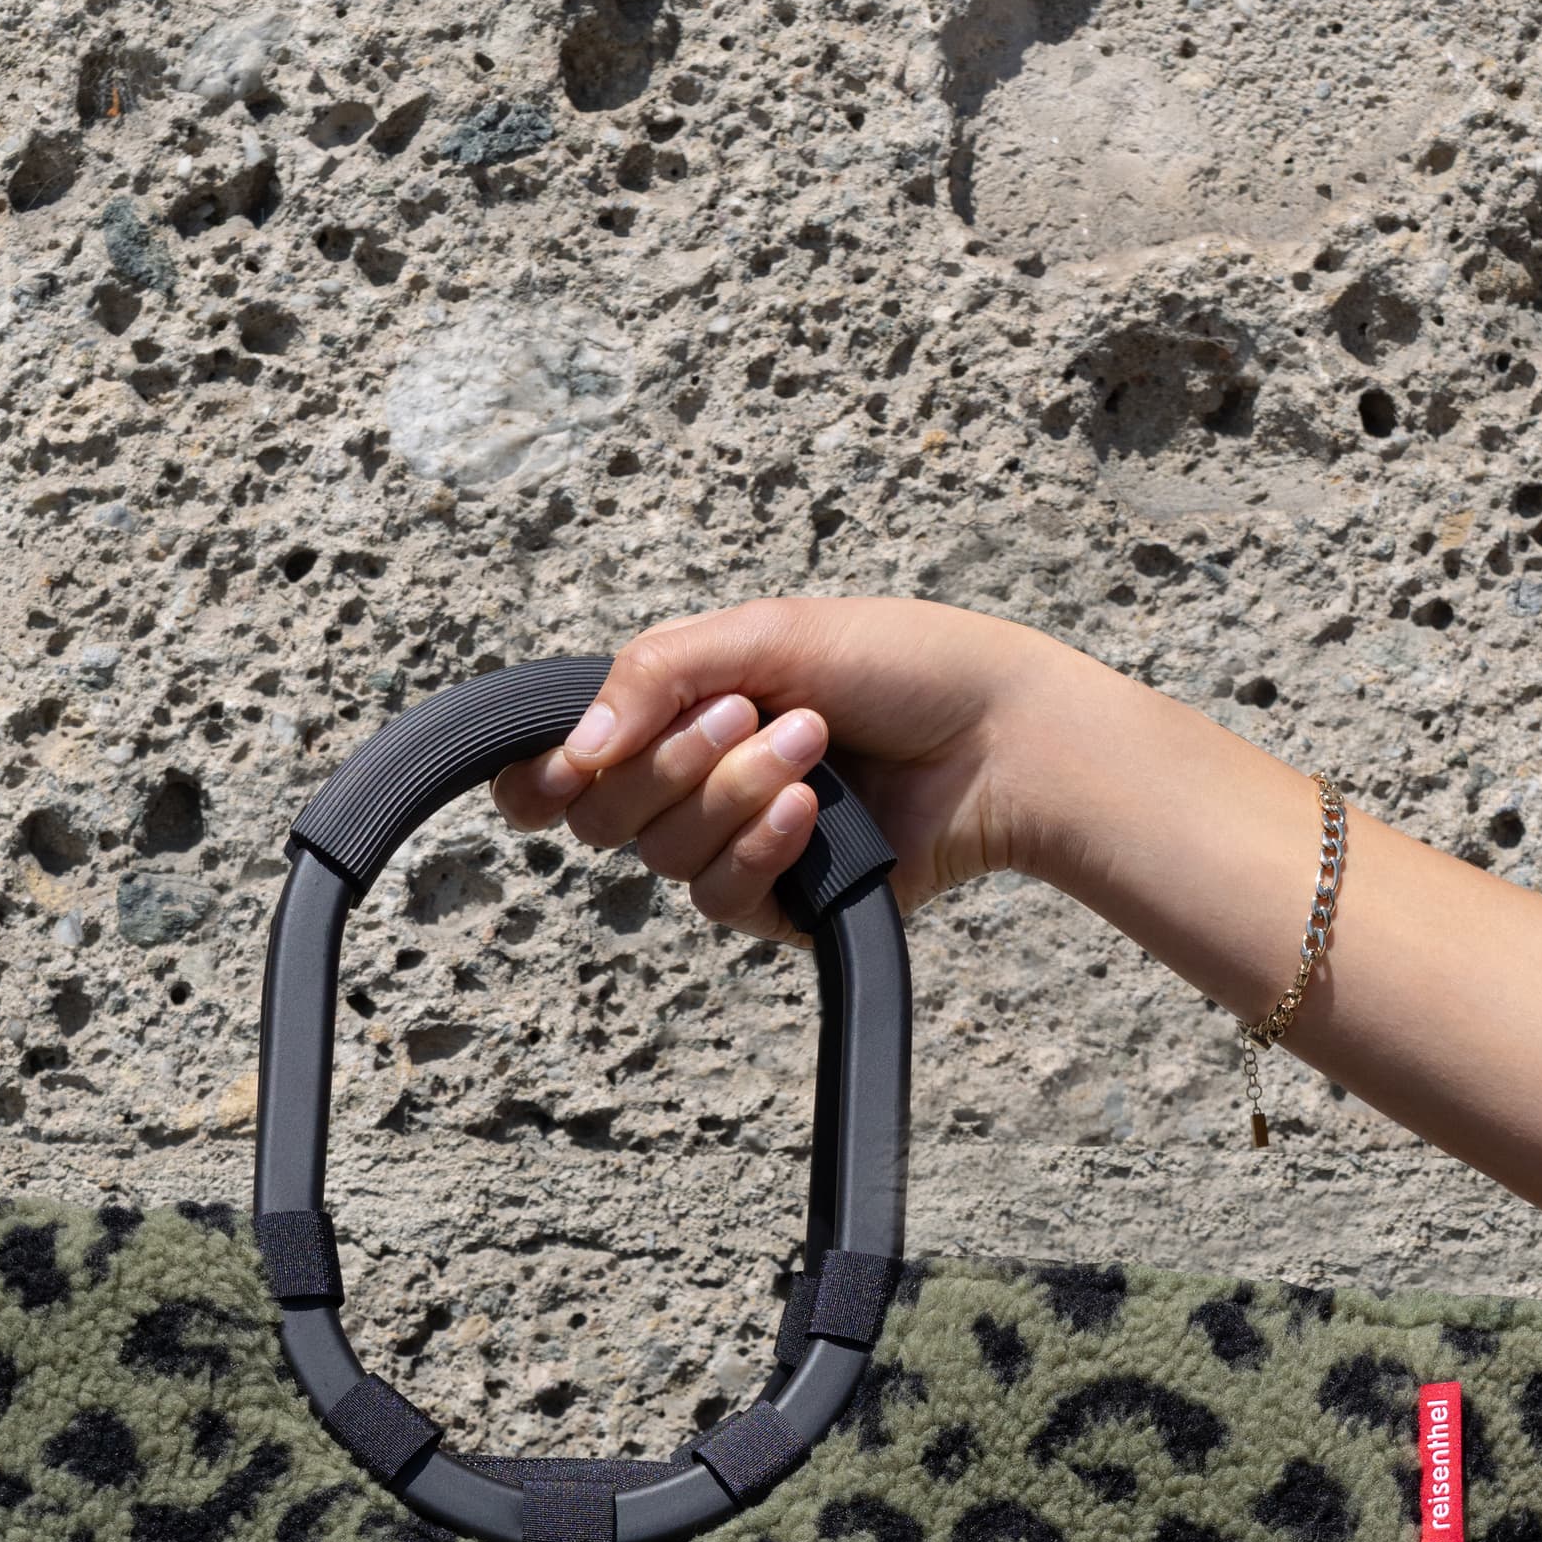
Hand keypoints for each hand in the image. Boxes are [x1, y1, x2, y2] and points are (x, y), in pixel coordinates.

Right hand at [487, 594, 1072, 937]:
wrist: (999, 737)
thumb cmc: (898, 665)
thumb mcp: (763, 634)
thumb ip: (652, 675)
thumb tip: (572, 752)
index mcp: (678, 716)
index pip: (563, 772)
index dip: (543, 780)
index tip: (568, 766)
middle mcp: (695, 786)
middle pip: (603, 815)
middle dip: (672, 759)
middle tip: (747, 711)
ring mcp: (736, 849)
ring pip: (665, 853)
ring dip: (735, 790)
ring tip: (814, 744)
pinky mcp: (782, 907)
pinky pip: (720, 897)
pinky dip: (761, 845)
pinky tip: (815, 811)